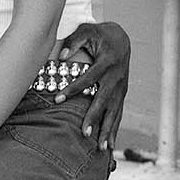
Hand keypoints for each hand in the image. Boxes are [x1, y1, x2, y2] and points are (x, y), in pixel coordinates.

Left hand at [56, 20, 130, 152]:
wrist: (121, 38)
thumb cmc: (99, 35)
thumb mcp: (86, 31)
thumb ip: (73, 41)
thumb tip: (60, 56)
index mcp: (107, 62)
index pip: (89, 78)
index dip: (73, 88)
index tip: (57, 98)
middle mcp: (116, 77)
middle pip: (104, 100)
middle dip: (94, 118)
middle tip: (84, 133)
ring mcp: (121, 88)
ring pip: (114, 112)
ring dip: (108, 130)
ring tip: (102, 148)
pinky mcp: (121, 94)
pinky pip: (118, 114)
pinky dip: (114, 130)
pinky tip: (110, 146)